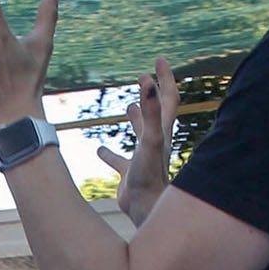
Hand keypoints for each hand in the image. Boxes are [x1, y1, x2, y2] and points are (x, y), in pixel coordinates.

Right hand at [92, 57, 177, 219]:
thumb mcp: (150, 138)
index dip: (166, 77)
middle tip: (144, 76)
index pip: (168, 97)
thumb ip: (150, 111)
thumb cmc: (150, 176)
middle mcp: (155, 142)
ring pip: (140, 133)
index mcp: (162, 131)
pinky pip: (119, 161)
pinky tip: (100, 150)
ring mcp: (143, 158)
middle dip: (152, 92)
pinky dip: (109, 153)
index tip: (158, 59)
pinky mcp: (131, 174)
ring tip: (128, 106)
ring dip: (136, 118)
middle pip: (157, 111)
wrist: (145, 209)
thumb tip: (148, 81)